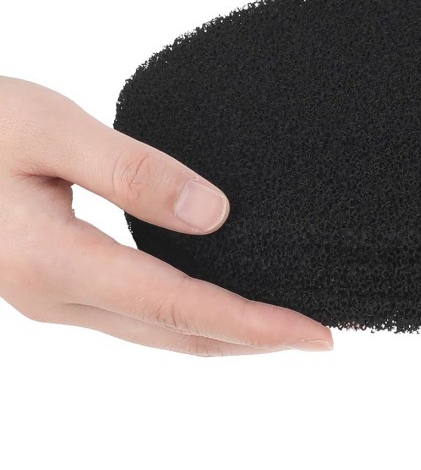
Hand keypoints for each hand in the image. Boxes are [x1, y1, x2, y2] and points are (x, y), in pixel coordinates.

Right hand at [0, 76, 332, 355]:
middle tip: (320, 338)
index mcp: (57, 261)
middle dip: (254, 339)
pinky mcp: (58, 282)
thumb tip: (212, 214)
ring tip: (282, 328)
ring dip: (225, 335)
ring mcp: (54, 296)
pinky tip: (216, 304)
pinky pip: (138, 314)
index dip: (253, 323)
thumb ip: (131, 171)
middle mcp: (57, 296)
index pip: (179, 305)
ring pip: (158, 332)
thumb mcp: (50, 130)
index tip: (315, 335)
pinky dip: (190, 317)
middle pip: (177, 331)